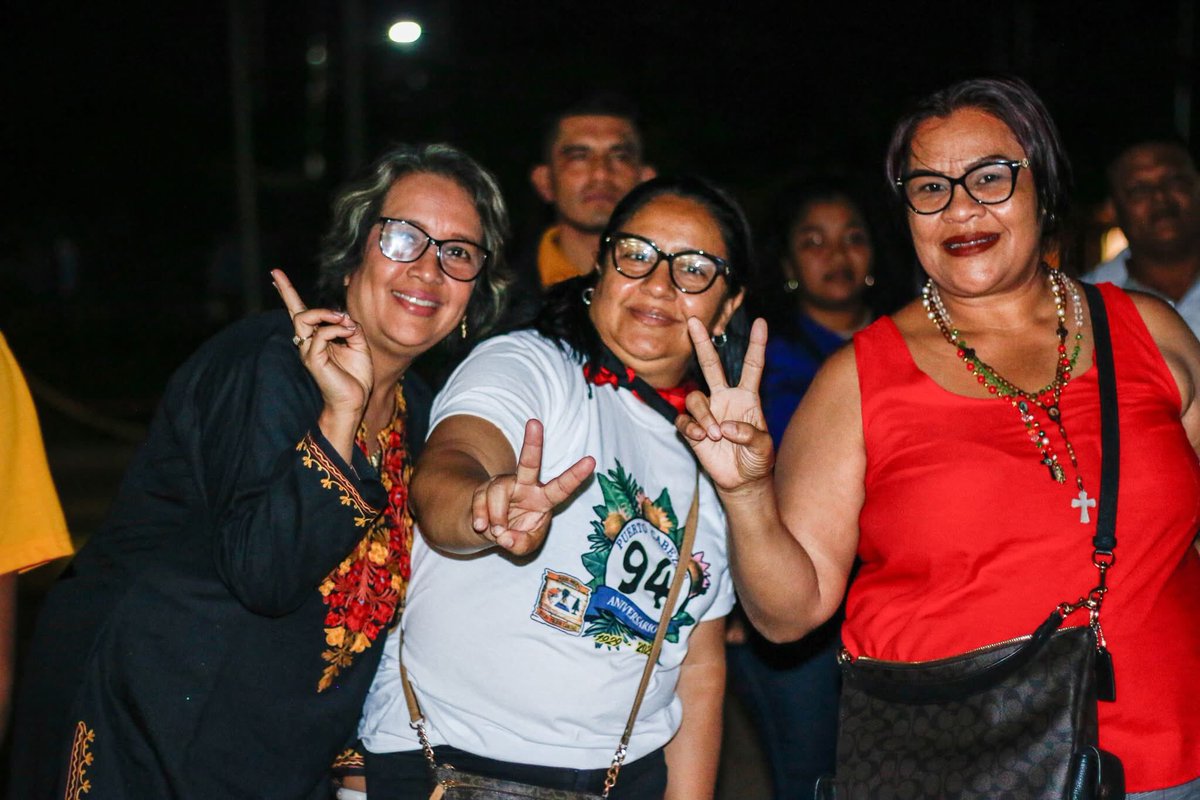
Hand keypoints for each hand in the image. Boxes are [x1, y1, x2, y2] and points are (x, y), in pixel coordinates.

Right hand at [270, 269, 372, 416]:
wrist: (354, 401)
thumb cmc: (356, 376)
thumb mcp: (359, 345)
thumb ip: (351, 327)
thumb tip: (344, 317)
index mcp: (318, 337)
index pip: (298, 311)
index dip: (287, 292)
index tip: (275, 273)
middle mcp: (308, 342)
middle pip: (296, 311)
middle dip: (296, 294)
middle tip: (339, 312)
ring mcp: (307, 350)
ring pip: (304, 318)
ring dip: (327, 314)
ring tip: (344, 321)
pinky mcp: (312, 359)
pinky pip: (320, 334)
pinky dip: (337, 330)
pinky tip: (349, 335)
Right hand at [471, 419, 594, 555]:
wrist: (489, 532)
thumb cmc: (516, 534)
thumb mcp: (524, 546)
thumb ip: (520, 544)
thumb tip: (504, 536)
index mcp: (544, 498)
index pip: (562, 487)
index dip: (576, 475)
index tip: (591, 461)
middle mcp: (525, 485)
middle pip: (529, 462)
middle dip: (533, 443)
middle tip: (535, 423)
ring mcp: (503, 485)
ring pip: (498, 491)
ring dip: (497, 517)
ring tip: (496, 532)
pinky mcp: (483, 489)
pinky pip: (480, 500)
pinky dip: (480, 517)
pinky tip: (481, 526)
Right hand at [676, 317, 773, 492]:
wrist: (742, 481)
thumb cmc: (757, 460)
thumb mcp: (764, 449)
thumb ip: (750, 435)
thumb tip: (726, 426)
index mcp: (747, 397)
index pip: (752, 366)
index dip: (757, 345)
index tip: (761, 323)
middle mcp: (725, 398)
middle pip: (711, 365)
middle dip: (702, 343)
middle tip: (695, 322)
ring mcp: (708, 412)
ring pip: (695, 398)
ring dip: (703, 416)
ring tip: (714, 435)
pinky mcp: (693, 429)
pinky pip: (684, 420)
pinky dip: (692, 428)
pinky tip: (701, 439)